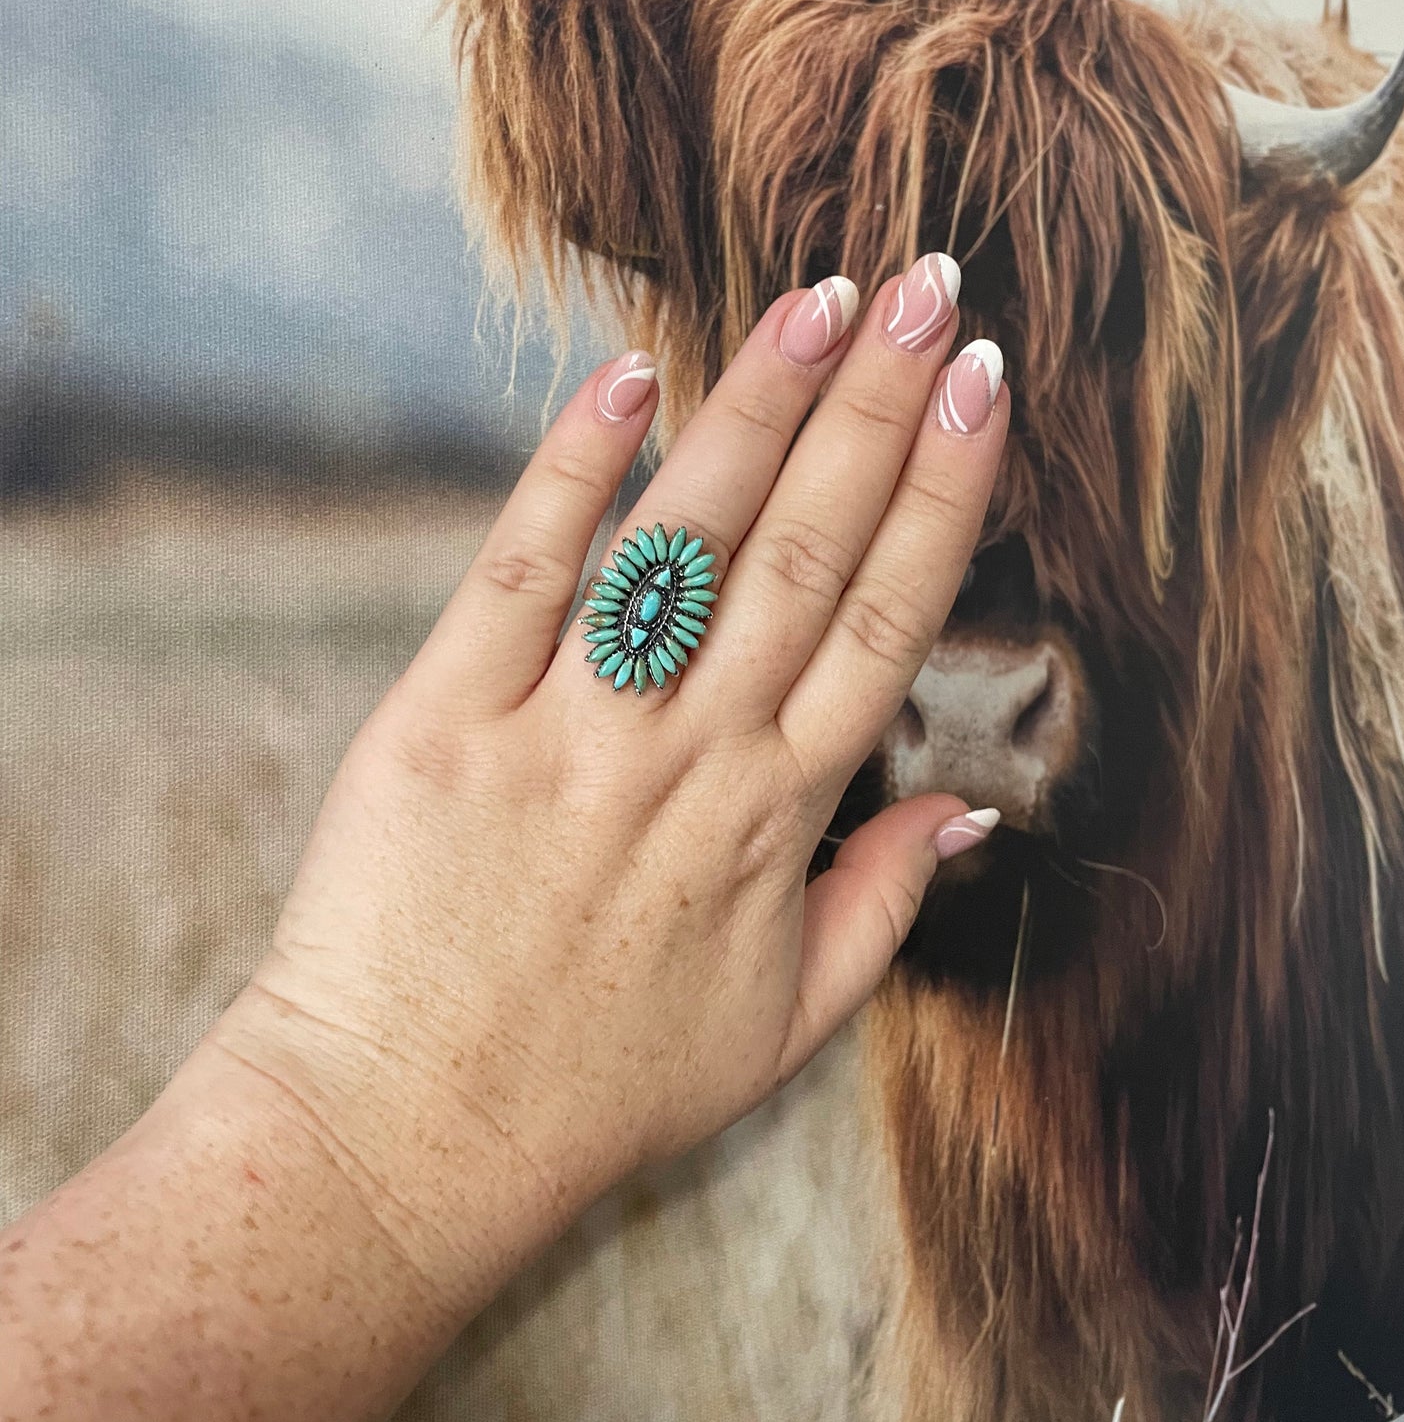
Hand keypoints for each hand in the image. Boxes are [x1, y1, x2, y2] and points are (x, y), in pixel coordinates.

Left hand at [213, 253, 1008, 1311]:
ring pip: (686, 541)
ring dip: (760, 408)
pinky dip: (572, 470)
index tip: (982, 390)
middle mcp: (687, 757)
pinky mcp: (446, 717)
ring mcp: (566, 731)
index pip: (888, 623)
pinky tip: (627, 374)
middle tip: (931, 284)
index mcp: (776, 820)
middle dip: (879, 406)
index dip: (944, 495)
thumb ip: (880, 908)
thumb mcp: (776, 1030)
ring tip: (821, 297)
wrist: (403, 1138)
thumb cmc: (595, 1090)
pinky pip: (522, 573)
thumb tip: (965, 810)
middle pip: (810, 551)